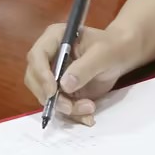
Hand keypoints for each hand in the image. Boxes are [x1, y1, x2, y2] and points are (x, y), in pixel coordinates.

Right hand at [23, 23, 141, 125]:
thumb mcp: (102, 53)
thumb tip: (64, 85)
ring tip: (89, 108)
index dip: (41, 74)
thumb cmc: (111, 47)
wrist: (120, 55)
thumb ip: (84, 68)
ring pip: (46, 97)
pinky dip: (72, 114)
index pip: (36, 56)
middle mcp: (48, 57)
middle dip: (51, 97)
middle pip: (35, 80)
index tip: (53, 91)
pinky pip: (59, 106)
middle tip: (69, 107)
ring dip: (65, 108)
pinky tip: (88, 116)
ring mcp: (53, 75)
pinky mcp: (61, 91)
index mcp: (54, 39)